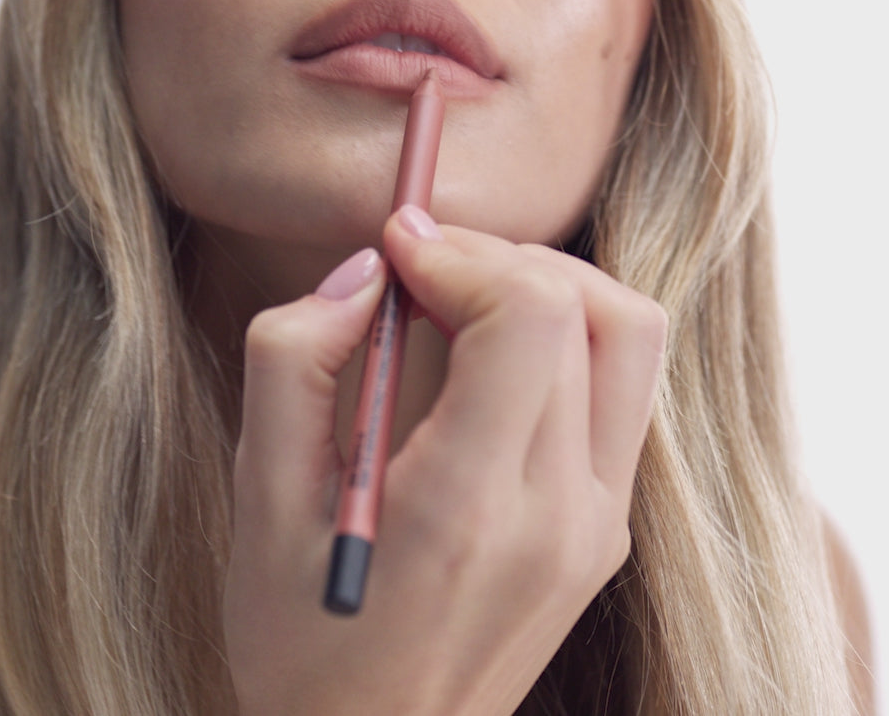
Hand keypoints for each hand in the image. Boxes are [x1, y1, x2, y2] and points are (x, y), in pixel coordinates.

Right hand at [223, 209, 666, 715]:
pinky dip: (569, 336)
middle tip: (421, 268)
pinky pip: (622, 386)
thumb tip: (369, 271)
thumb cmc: (303, 641)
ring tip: (467, 297)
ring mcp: (596, 525)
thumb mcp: (259, 500)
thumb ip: (295, 361)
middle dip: (497, 254)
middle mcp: (558, 514)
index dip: (463, 252)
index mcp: (468, 506)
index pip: (529, 315)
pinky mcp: (605, 530)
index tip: (398, 247)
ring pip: (629, 335)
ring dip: (550, 285)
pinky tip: (493, 354)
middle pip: (585, 308)